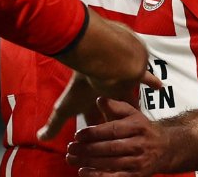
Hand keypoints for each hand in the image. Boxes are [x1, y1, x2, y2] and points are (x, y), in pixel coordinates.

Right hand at [38, 71, 161, 141]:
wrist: (104, 58)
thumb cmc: (85, 82)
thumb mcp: (67, 108)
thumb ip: (54, 124)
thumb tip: (39, 138)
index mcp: (94, 98)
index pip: (94, 116)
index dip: (96, 127)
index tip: (97, 139)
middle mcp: (108, 88)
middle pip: (112, 106)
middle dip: (114, 116)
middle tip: (120, 131)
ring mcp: (122, 79)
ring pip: (128, 93)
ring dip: (132, 100)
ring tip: (141, 114)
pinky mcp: (135, 72)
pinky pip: (145, 78)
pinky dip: (151, 81)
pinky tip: (159, 85)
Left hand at [65, 97, 170, 175]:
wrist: (166, 149)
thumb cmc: (142, 129)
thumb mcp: (132, 113)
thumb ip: (115, 106)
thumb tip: (99, 99)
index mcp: (137, 126)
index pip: (112, 130)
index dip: (94, 133)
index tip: (77, 135)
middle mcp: (139, 145)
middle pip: (110, 148)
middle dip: (87, 149)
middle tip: (70, 148)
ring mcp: (139, 162)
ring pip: (111, 163)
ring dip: (88, 162)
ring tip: (71, 159)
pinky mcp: (137, 175)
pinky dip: (98, 176)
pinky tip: (83, 172)